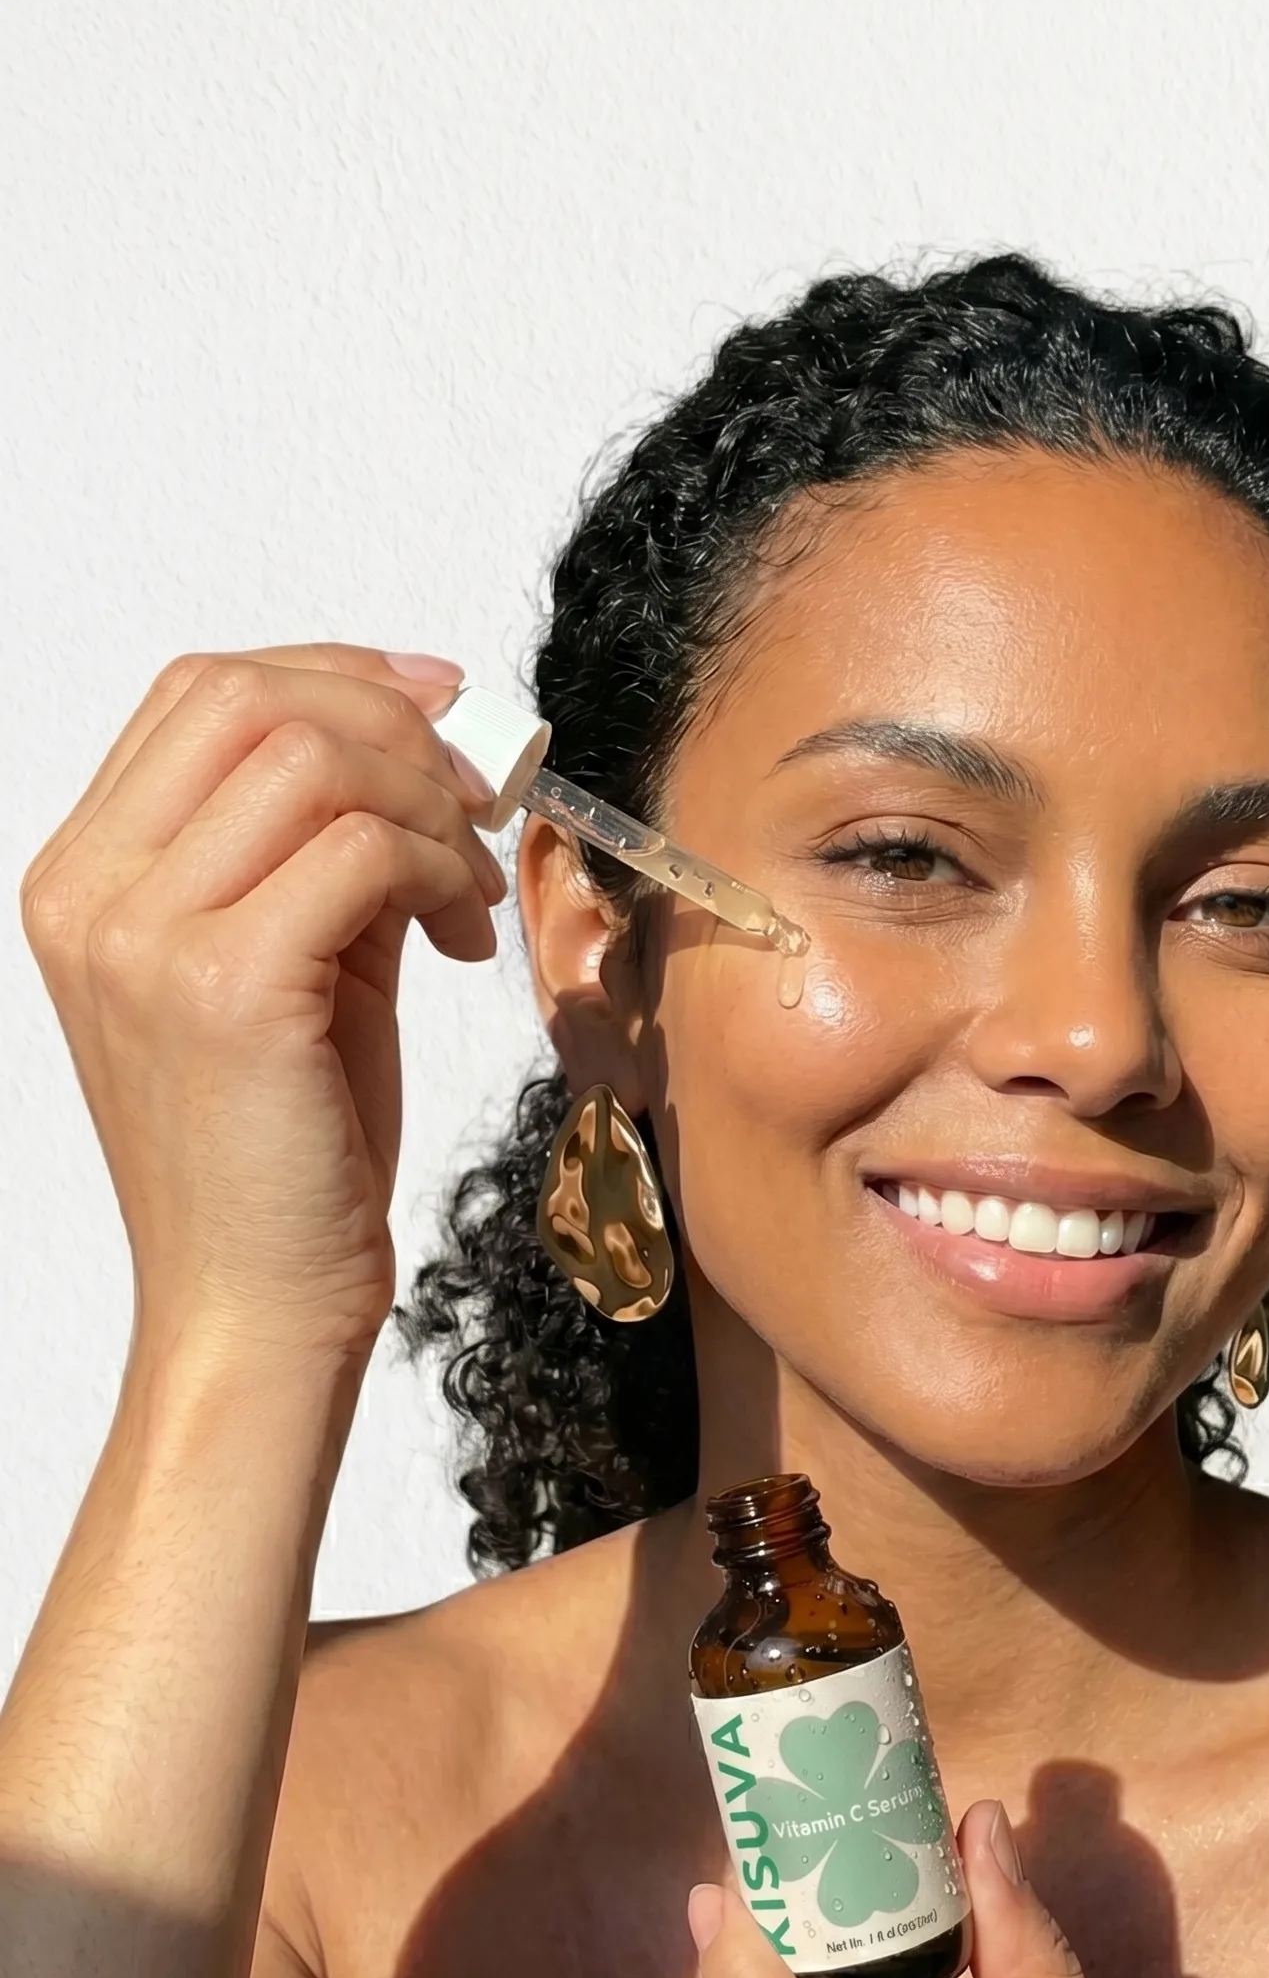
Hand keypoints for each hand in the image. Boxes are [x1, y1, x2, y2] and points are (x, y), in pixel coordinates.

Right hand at [21, 644, 504, 1357]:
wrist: (255, 1305)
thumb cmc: (282, 1151)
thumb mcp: (294, 966)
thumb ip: (325, 854)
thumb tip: (422, 751)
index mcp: (84, 877)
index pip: (200, 692)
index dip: (336, 672)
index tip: (440, 704)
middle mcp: (90, 893)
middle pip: (250, 697)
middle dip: (394, 724)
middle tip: (475, 795)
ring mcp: (144, 937)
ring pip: (313, 760)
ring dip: (426, 804)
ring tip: (465, 889)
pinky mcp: (227, 987)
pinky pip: (362, 851)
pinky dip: (439, 871)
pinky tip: (458, 938)